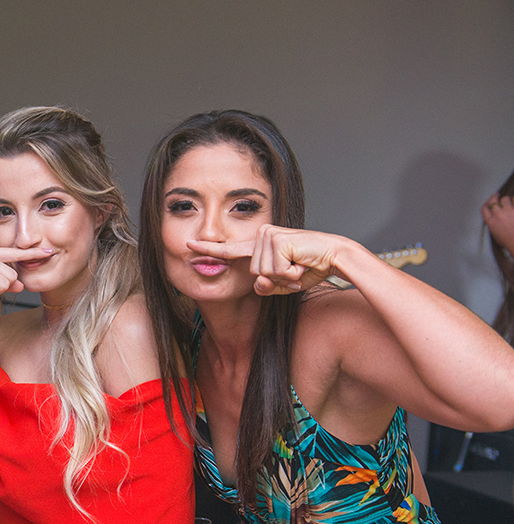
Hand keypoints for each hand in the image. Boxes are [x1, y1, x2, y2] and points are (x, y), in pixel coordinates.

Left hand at [189, 225, 354, 295]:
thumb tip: (258, 284)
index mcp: (259, 246)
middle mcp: (261, 237)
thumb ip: (266, 287)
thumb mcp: (283, 284)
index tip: (189, 246)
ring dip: (284, 277)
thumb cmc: (309, 267)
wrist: (335, 256)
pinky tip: (301, 262)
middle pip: (254, 274)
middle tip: (295, 270)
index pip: (229, 250)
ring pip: (263, 274)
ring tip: (298, 265)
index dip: (208, 250)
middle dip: (276, 280)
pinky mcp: (277, 240)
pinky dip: (291, 274)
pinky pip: (275, 272)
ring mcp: (268, 236)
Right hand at [483, 193, 513, 253]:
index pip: (484, 209)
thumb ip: (492, 224)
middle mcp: (498, 215)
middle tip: (498, 195)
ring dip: (507, 199)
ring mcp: (509, 212)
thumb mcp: (495, 234)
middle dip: (495, 197)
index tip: (489, 201)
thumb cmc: (508, 241)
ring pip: (505, 198)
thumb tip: (493, 217)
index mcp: (491, 222)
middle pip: (494, 201)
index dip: (486, 203)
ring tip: (510, 201)